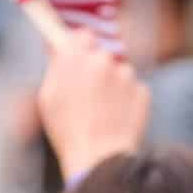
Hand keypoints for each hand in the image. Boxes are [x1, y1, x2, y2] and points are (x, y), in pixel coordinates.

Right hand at [35, 33, 149, 180]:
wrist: (99, 156)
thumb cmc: (67, 130)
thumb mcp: (49, 97)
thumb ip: (57, 66)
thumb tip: (59, 47)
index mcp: (75, 58)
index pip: (82, 35)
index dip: (80, 45)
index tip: (78, 55)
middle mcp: (103, 60)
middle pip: (102, 54)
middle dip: (96, 68)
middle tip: (89, 91)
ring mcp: (126, 75)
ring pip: (120, 73)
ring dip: (113, 85)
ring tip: (101, 112)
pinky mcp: (143, 90)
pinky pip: (134, 90)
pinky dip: (127, 100)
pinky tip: (116, 118)